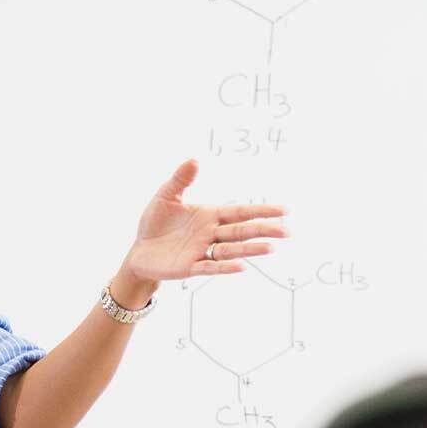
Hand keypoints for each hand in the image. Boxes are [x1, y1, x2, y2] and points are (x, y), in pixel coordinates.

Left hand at [121, 159, 287, 282]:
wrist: (139, 251)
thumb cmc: (155, 223)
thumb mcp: (165, 197)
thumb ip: (181, 179)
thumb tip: (194, 159)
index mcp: (209, 216)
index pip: (240, 212)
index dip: (260, 211)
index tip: (283, 211)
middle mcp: (210, 234)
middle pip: (241, 231)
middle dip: (263, 230)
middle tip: (287, 231)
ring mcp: (202, 251)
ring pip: (230, 250)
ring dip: (250, 249)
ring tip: (270, 248)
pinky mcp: (189, 267)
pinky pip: (210, 267)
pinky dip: (225, 267)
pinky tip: (241, 266)